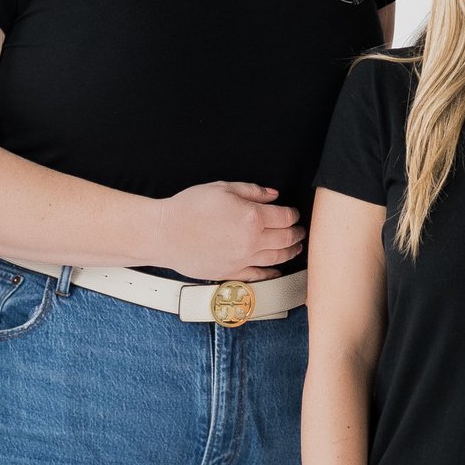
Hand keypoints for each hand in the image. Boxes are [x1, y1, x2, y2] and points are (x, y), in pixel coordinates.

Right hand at [152, 180, 304, 279]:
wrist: (164, 233)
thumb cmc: (188, 209)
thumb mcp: (222, 188)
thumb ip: (252, 191)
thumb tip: (272, 195)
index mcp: (252, 217)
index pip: (285, 217)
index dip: (293, 214)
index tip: (293, 213)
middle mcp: (252, 241)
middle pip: (286, 239)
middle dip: (296, 233)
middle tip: (299, 230)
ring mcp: (243, 260)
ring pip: (277, 258)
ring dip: (290, 252)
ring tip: (295, 248)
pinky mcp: (232, 272)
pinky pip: (259, 276)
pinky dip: (272, 274)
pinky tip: (277, 271)